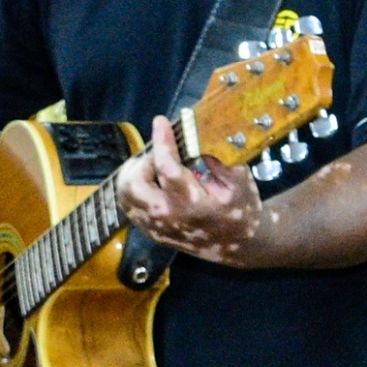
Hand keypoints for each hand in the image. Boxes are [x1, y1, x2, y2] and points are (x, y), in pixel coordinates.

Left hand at [115, 121, 271, 266]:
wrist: (237, 245)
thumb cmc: (241, 209)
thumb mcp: (240, 181)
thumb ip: (219, 157)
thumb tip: (199, 131)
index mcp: (193, 204)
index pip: (166, 168)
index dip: (161, 141)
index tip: (161, 121)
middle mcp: (168, 217)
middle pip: (134, 183)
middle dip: (143, 161)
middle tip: (160, 155)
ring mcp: (155, 226)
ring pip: (125, 193)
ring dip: (135, 174)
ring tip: (155, 167)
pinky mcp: (150, 231)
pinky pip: (129, 204)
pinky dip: (137, 187)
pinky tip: (154, 182)